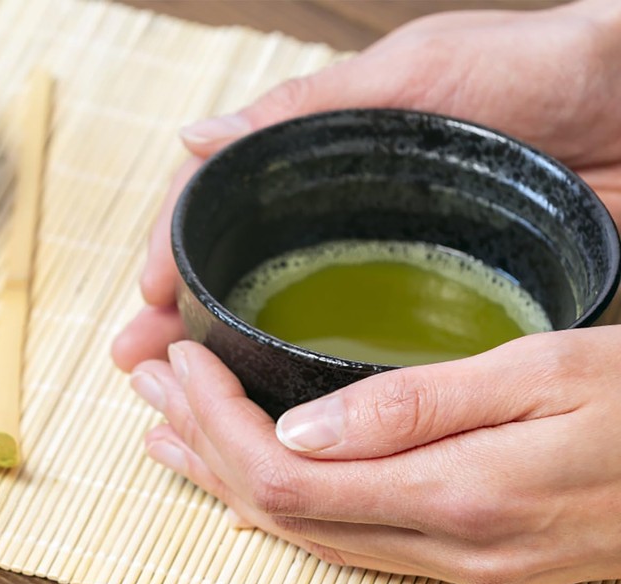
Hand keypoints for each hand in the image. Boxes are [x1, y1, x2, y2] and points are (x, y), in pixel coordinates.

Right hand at [112, 0, 620, 371]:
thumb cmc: (535, 73)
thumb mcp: (413, 73)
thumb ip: (307, 107)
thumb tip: (194, 141)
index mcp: (325, 171)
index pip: (226, 217)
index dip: (177, 258)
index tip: (146, 304)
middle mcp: (344, 230)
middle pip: (242, 284)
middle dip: (182, 327)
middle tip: (138, 369)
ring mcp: (386, 278)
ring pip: (287, 331)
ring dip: (230, 369)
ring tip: (183, 406)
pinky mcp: (434, 315)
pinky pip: (356, 362)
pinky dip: (308, 392)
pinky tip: (274, 420)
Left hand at [131, 332, 620, 583]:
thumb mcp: (545, 372)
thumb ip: (416, 407)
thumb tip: (296, 429)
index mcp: (456, 493)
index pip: (286, 475)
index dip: (217, 423)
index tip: (182, 362)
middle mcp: (443, 544)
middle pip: (279, 510)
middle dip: (203, 446)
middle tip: (150, 389)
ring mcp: (455, 562)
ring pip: (304, 532)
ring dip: (229, 481)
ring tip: (168, 437)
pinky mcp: (468, 559)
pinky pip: (349, 544)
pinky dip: (285, 510)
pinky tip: (243, 492)